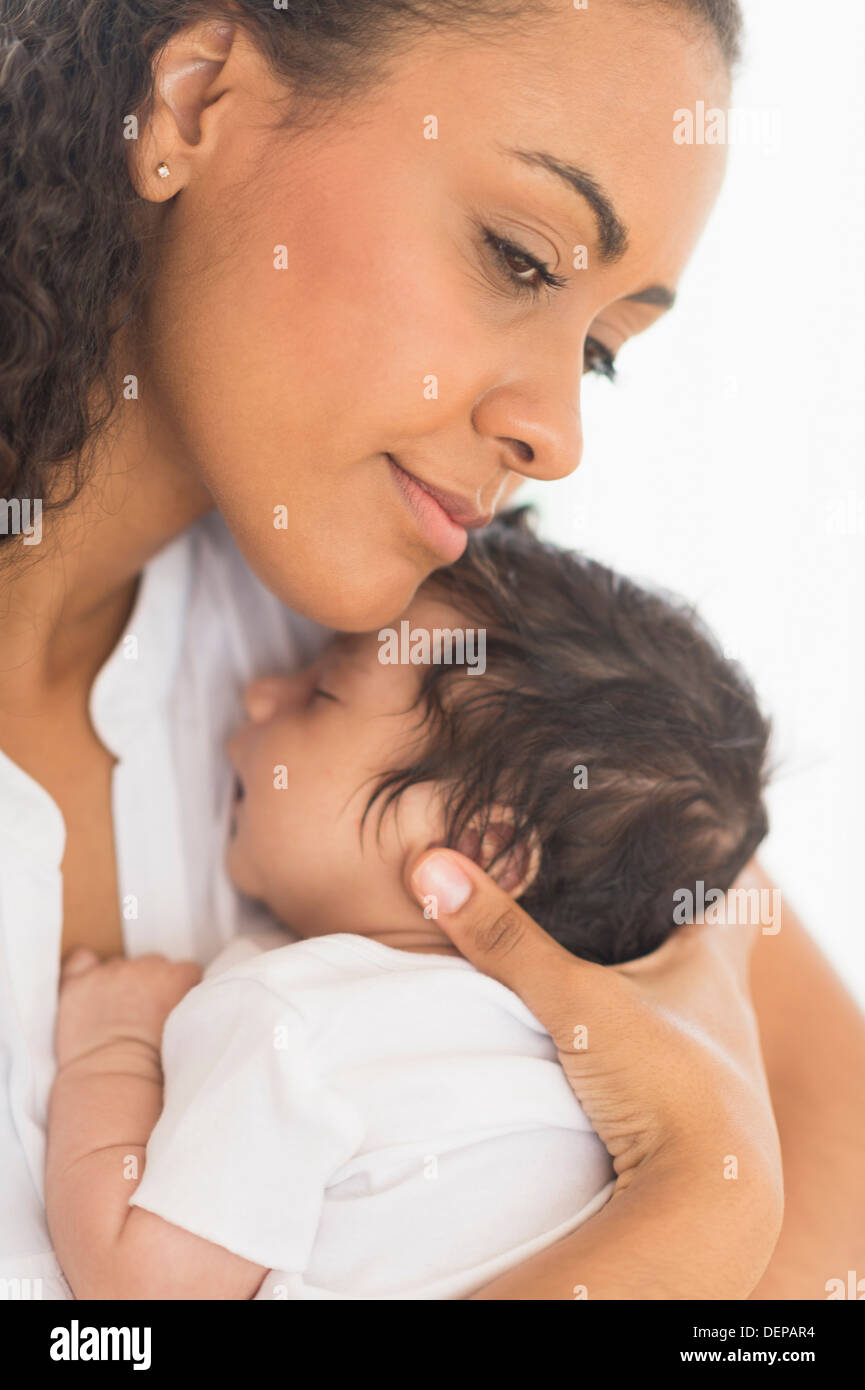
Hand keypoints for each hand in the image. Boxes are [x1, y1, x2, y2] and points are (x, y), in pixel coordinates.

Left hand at [56, 949, 202, 1069]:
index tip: (174, 1007)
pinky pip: (81, 960)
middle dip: (151, 983)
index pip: (187, 971)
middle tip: (145, 1013)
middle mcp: (143, 968)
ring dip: (120, 981)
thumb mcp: (188, 1030)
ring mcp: (108, 974)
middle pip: (154, 963)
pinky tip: (90, 986)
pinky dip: (85, 969)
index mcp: (176, 978)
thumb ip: (191, 1005)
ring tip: (116, 1011)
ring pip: (120, 964)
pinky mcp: (78, 983)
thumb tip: (184, 1000)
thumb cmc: (155, 1068)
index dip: (181, 990)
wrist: (112, 1082)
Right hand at [409, 851, 782, 1266]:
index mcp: (715, 964)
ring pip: (681, 1006)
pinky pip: (661, 1057)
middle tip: (616, 893)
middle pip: (705, 948)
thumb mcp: (575, 999)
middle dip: (665, 922)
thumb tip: (434, 867)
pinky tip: (597, 1041)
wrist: (705, 1203)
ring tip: (596, 957)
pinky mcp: (692, 1114)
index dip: (713, 862)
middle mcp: (726, 1009)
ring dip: (646, 987)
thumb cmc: (666, 1082)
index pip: (736, 890)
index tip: (679, 841)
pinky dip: (633, 1040)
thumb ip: (505, 938)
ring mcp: (716, 1065)